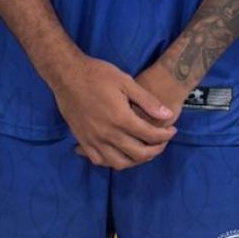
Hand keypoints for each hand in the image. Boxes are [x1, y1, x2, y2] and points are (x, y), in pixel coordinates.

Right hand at [52, 55, 176, 169]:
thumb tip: (168, 115)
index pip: (150, 136)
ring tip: (143, 151)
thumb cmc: (97, 74)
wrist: (67, 75)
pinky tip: (120, 152)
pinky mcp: (82, 141)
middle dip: (156, 150)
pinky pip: (100, 161)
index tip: (172, 130)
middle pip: (139, 154)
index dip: (165, 136)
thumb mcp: (126, 81)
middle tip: (162, 142)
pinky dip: (113, 161)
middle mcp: (108, 134)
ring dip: (136, 160)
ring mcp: (93, 140)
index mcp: (121, 118)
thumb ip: (147, 101)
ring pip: (120, 163)